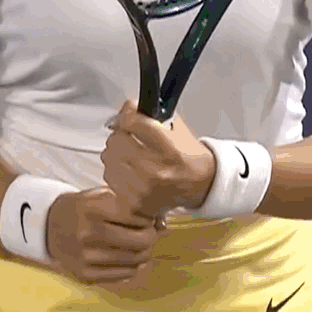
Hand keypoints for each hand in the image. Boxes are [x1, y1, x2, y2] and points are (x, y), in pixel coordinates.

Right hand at [46, 187, 158, 284]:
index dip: (148, 217)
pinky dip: (133, 266)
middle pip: (141, 241)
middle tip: (148, 233)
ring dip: (145, 252)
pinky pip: (125, 274)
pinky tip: (127, 256)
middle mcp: (87, 233)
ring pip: (136, 260)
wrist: (49, 228)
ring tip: (139, 244)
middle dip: (151, 236)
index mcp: (92, 208)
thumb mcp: (102, 195)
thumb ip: (131, 204)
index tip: (146, 217)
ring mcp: (86, 257)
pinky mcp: (86, 275)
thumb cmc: (83, 209)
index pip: (138, 216)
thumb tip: (162, 224)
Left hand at [101, 101, 215, 218]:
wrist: (202, 186)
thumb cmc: (190, 158)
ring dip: (115, 154)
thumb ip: (149, 116)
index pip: (133, 122)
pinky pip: (109, 179)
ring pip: (108, 159)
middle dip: (120, 134)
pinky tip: (128, 172)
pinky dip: (115, 173)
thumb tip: (125, 109)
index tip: (127, 115)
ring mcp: (143, 189)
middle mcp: (156, 171)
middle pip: (116, 140)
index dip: (127, 114)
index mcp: (170, 149)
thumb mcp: (177, 129)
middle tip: (129, 137)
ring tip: (130, 156)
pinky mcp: (134, 203)